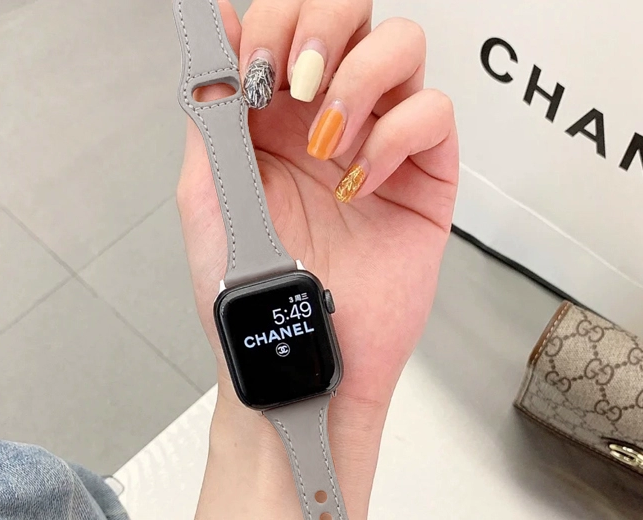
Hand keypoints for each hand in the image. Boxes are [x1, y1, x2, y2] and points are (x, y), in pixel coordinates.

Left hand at [177, 0, 457, 413]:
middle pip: (350, 13)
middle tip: (297, 81)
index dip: (276, 20)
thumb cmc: (250, 297)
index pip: (286, 22)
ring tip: (330, 144)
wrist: (300, 361)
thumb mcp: (209, 199)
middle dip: (323, 25)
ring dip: (360, 78)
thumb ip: (213, 113)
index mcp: (271, 120)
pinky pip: (432, 114)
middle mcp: (326, 121)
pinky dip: (398, 134)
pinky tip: (363, 183)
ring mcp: (379, 145)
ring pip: (400, 47)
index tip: (258, 66)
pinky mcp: (423, 179)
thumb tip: (212, 28)